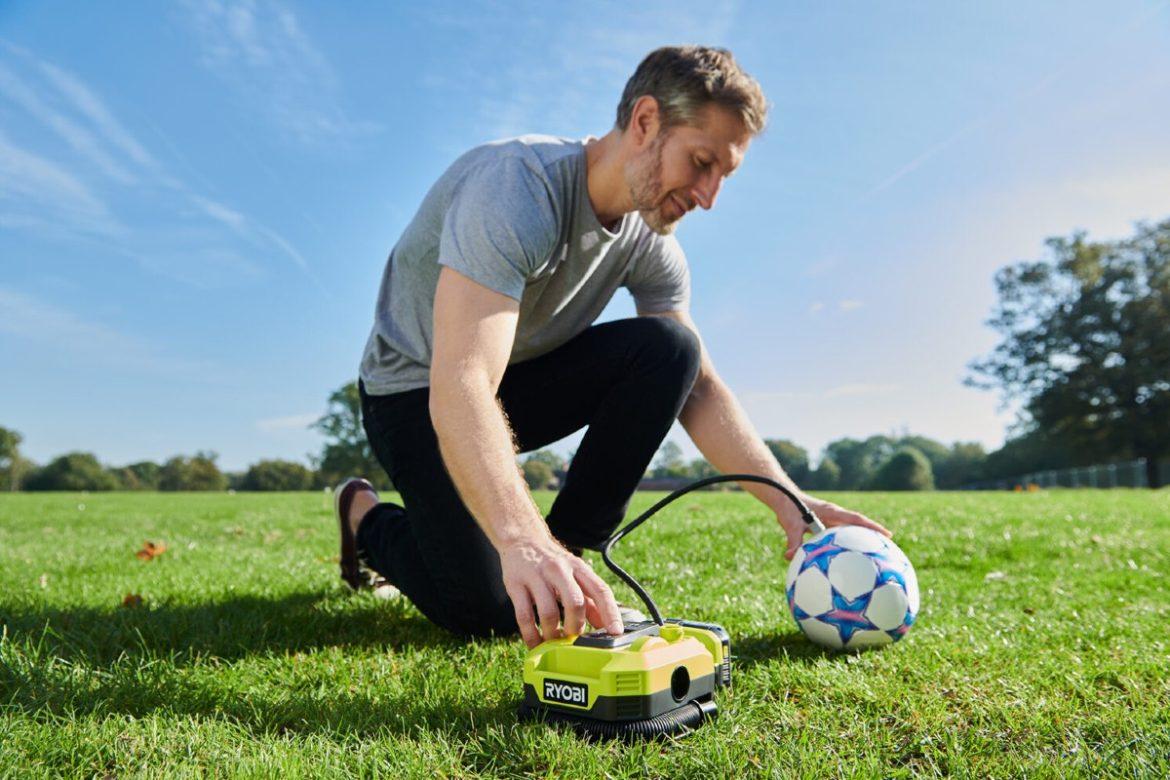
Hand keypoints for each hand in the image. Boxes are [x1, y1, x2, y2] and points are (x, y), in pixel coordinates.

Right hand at [499, 538, 623, 648]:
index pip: (600, 590)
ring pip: (549, 612)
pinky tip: (535, 643)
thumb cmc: (553, 564)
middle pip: (575, 602)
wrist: (522, 541)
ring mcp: (536, 577)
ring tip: (554, 644)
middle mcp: (559, 570)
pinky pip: (524, 616)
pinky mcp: (515, 585)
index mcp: (578, 567)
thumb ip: (591, 601)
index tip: (616, 632)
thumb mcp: (575, 575)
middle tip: (575, 639)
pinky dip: (531, 635)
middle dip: (577, 626)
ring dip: (553, 634)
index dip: (610, 612)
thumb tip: (608, 627)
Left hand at [777, 496, 890, 560]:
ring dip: (862, 538)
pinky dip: (847, 543)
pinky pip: (840, 535)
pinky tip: (850, 557)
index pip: (855, 519)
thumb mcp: (790, 524)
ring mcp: (831, 519)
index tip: (887, 534)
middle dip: (873, 533)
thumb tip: (790, 557)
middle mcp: (834, 515)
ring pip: (850, 529)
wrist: (782, 497)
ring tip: (876, 553)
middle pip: (858, 524)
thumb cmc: (788, 507)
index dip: (871, 526)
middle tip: (890, 546)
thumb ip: (792, 540)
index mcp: (830, 512)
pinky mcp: (825, 524)